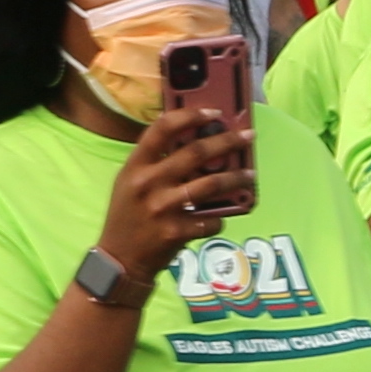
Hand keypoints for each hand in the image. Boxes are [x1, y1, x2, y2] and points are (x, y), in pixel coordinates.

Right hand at [95, 107, 254, 276]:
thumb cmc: (129, 215)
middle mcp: (148, 183)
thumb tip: (195, 140)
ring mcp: (163, 208)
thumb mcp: (131, 181)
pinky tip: (222, 216)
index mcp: (136, 166)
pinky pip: (211, 219)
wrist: (120, 259)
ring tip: (250, 174)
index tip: (214, 112)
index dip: (191, 116)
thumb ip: (156, 161)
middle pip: (195, 153)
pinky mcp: (176, 231)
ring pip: (211, 184)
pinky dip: (221, 217)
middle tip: (247, 136)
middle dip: (227, 142)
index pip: (163, 129)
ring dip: (236, 178)